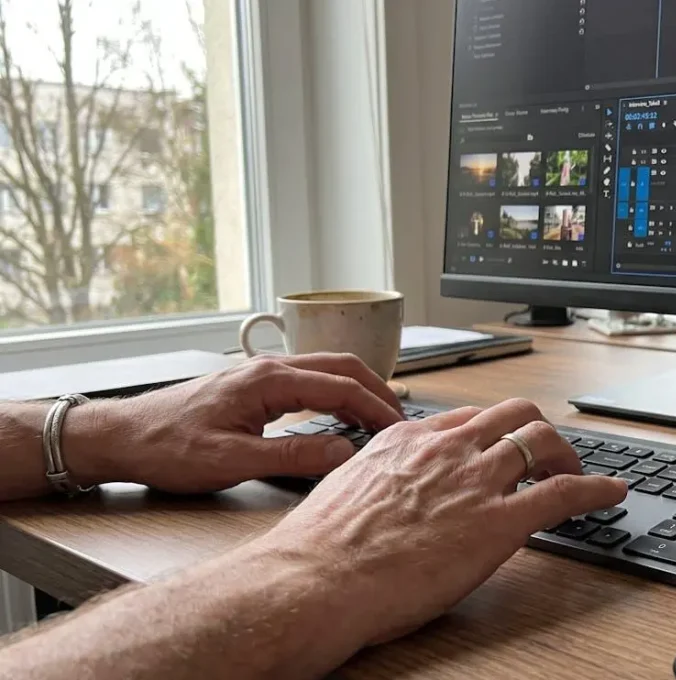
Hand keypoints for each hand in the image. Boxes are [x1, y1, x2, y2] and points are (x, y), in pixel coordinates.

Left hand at [68, 354, 403, 492]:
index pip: (342, 386)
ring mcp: (261, 373)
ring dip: (358, 389)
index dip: (377, 408)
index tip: (399, 429)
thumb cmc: (167, 447)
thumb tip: (343, 451)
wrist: (121, 437)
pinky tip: (339, 415)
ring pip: (326, 370)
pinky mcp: (253, 385)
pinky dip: (336, 392)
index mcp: (269, 380)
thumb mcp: (232, 461)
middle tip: (401, 420)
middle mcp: (269, 368)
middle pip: (342, 366)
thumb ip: (292, 456)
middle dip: (377, 390)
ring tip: (379, 418)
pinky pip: (309, 379)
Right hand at [256, 398, 627, 645]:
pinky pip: (565, 492)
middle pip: (513, 415)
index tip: (500, 445)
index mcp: (407, 439)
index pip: (468, 419)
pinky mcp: (500, 523)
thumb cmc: (318, 551)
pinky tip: (611, 493)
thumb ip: (382, 478)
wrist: (313, 580)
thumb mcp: (347, 490)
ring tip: (579, 471)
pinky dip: (596, 488)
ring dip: (568, 454)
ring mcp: (476, 482)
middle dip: (537, 431)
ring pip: (542, 442)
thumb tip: (391, 490)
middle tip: (548, 454)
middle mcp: (448, 449)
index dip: (493, 432)